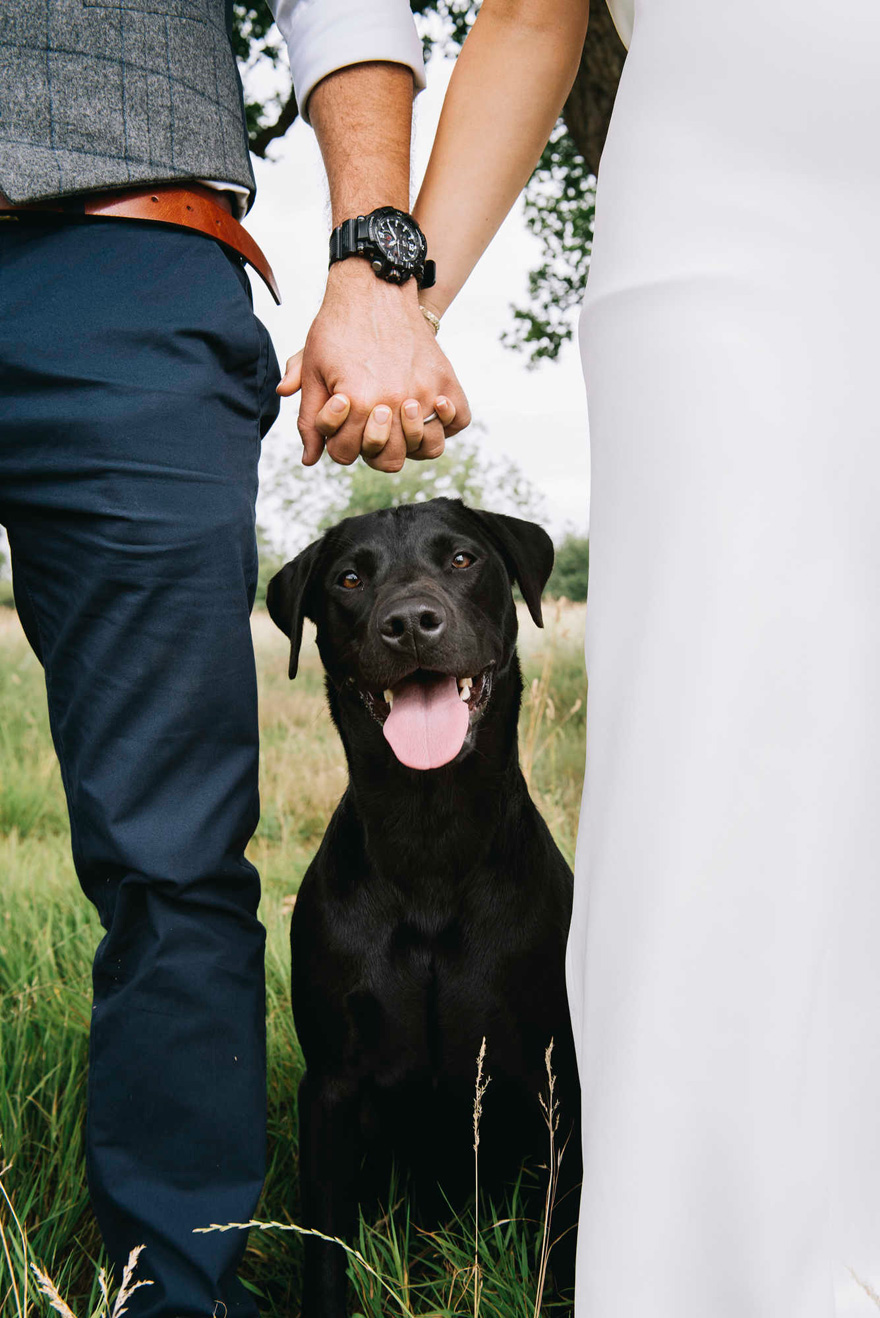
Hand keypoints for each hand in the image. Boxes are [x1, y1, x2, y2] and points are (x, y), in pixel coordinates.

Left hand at [277, 261, 469, 471]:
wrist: (373, 289)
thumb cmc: (337, 328)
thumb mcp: (312, 369)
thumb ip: (309, 419)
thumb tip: (310, 460)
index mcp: (358, 402)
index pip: (347, 454)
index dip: (338, 444)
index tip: (342, 423)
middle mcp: (395, 401)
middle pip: (389, 460)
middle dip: (372, 449)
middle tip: (368, 426)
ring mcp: (424, 391)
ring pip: (427, 448)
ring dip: (411, 443)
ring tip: (398, 422)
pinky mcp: (444, 378)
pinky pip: (459, 419)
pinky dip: (448, 422)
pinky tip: (429, 410)